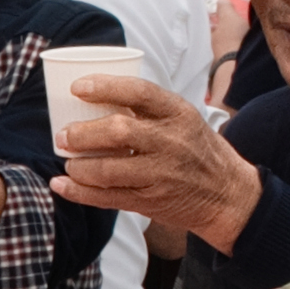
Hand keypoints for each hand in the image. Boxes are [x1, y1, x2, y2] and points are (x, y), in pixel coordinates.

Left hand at [46, 76, 262, 250]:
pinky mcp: (150, 201)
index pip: (139, 92)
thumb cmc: (196, 149)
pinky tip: (61, 184)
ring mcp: (161, 174)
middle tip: (62, 135)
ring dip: (78, 166)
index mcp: (179, 113)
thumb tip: (92, 97)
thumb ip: (148, 110)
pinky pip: (106, 197)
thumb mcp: (184, 120)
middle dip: (81, 134)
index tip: (77, 87)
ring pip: (107, 169)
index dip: (104, 87)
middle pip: (117, 131)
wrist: (228, 194)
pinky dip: (77, 192)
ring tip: (69, 161)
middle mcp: (172, 142)